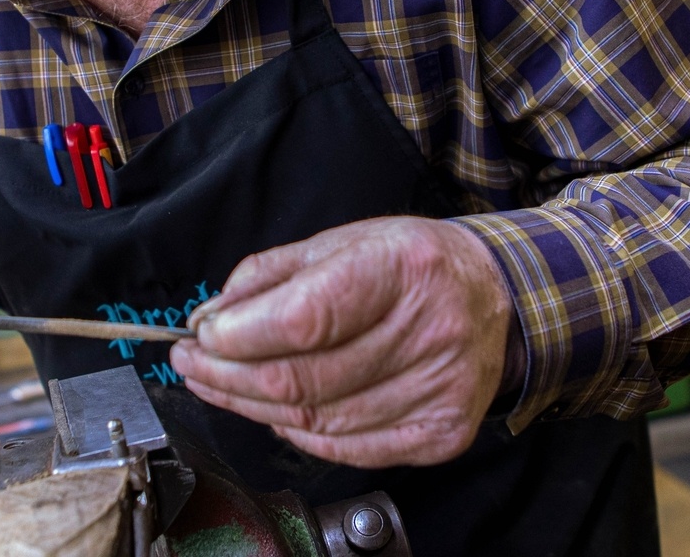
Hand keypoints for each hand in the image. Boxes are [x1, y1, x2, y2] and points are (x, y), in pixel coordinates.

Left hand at [170, 217, 512, 467]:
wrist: (496, 297)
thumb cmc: (413, 265)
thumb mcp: (343, 241)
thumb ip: (271, 276)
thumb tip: (212, 318)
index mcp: (402, 268)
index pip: (305, 317)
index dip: (241, 335)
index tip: (203, 337)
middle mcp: (430, 330)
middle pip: (304, 378)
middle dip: (230, 376)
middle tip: (193, 365)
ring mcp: (441, 388)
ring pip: (320, 420)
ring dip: (255, 408)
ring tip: (223, 386)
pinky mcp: (442, 431)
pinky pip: (351, 448)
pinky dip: (303, 436)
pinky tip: (278, 414)